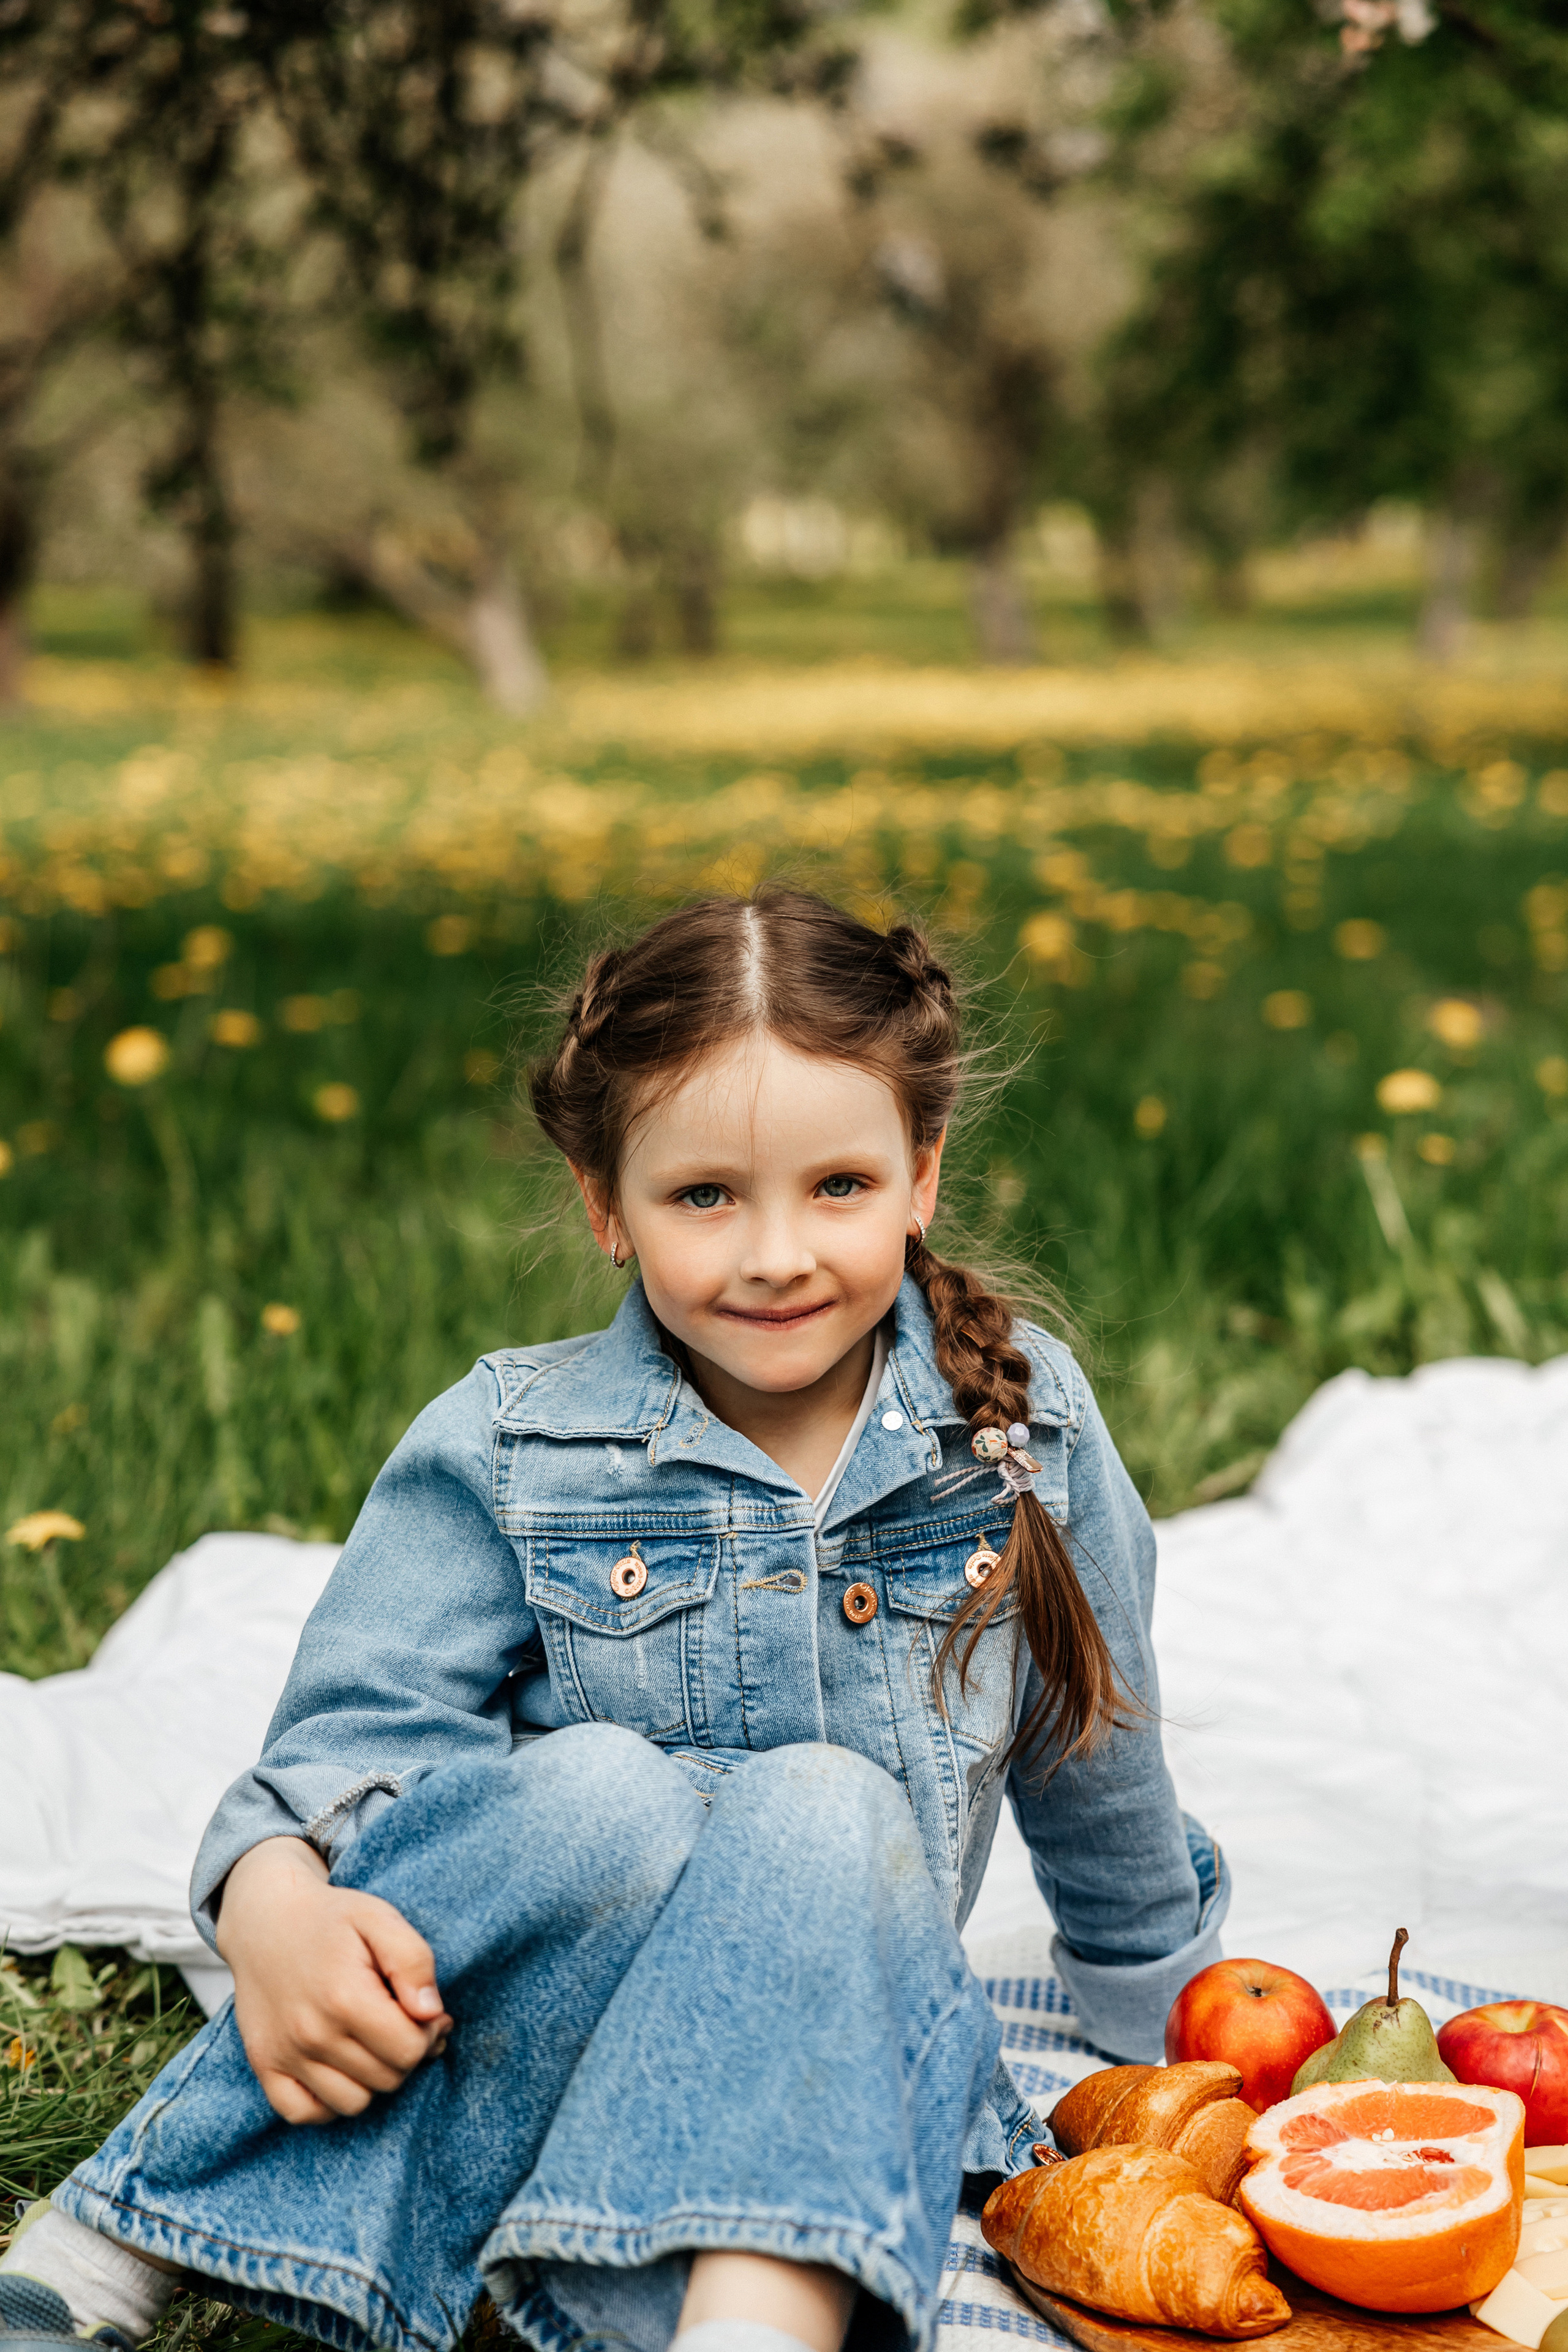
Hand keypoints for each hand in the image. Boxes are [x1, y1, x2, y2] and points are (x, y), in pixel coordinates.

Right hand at [215, 1836, 452, 2124]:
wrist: (265, 1920)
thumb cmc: (332, 1919)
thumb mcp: (380, 1918)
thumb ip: (414, 1962)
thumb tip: (432, 2014)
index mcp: (345, 1996)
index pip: (410, 2051)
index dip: (428, 2033)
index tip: (424, 2011)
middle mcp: (311, 2033)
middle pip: (387, 2079)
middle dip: (404, 2053)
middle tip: (399, 2021)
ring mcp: (285, 2054)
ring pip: (353, 2102)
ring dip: (371, 2077)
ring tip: (370, 2040)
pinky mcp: (264, 2065)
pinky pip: (305, 2112)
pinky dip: (328, 2100)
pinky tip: (340, 2066)